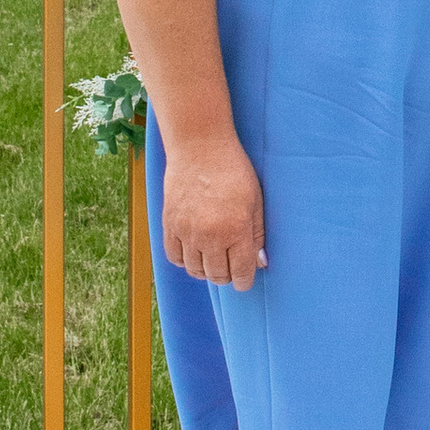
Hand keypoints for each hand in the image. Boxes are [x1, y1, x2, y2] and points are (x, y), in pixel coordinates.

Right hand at [161, 135, 265, 288]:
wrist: (199, 148)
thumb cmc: (234, 171)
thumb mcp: (255, 200)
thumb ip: (258, 235)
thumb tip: (261, 263)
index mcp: (235, 230)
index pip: (240, 273)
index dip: (244, 280)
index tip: (245, 279)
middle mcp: (209, 236)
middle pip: (217, 275)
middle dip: (227, 276)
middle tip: (231, 265)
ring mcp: (186, 232)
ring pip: (195, 270)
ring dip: (206, 270)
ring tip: (213, 258)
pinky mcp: (169, 225)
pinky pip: (175, 258)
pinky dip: (185, 260)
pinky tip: (195, 252)